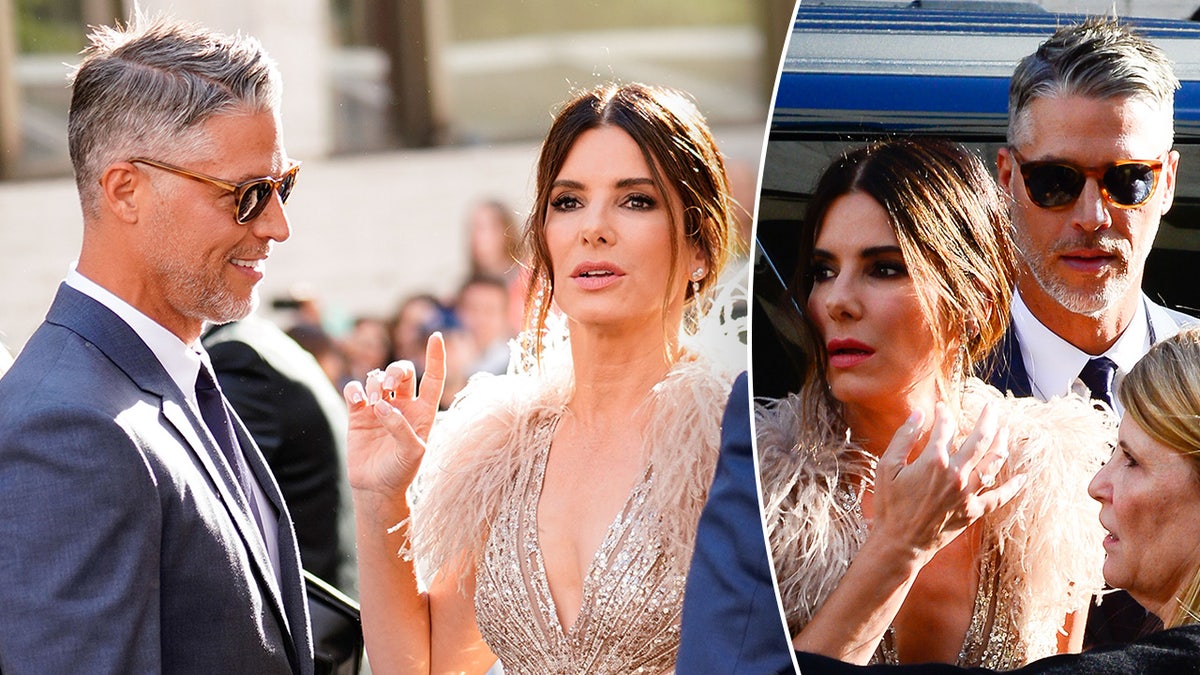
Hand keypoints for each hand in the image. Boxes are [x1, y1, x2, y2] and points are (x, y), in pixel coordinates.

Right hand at [344, 333, 446, 497]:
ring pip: (377, 378)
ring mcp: (379, 408)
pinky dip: (355, 389)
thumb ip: (402, 429)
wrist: (376, 488)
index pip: (433, 378)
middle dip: (395, 370)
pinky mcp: (358, 414)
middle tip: (388, 384)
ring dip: (374, 383)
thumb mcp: (412, 454)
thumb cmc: (401, 472)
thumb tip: (383, 406)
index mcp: (423, 412)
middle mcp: (402, 405)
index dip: (435, 357)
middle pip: (402, 372)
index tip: (435, 337)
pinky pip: (355, 390)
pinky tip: (357, 400)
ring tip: (372, 401)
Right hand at [872, 402, 1024, 563]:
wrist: (899, 543)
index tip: (941, 408)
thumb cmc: (889, 505)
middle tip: (991, 407)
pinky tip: (1022, 476)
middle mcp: (956, 474)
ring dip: (1001, 444)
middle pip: (979, 439)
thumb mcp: (886, 467)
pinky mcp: (974, 511)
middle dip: (987, 419)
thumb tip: (919, 414)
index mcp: (933, 461)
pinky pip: (999, 496)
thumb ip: (903, 437)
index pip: (945, 428)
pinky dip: (1012, 486)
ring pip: (993, 463)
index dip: (944, 414)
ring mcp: (967, 493)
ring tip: (1004, 431)